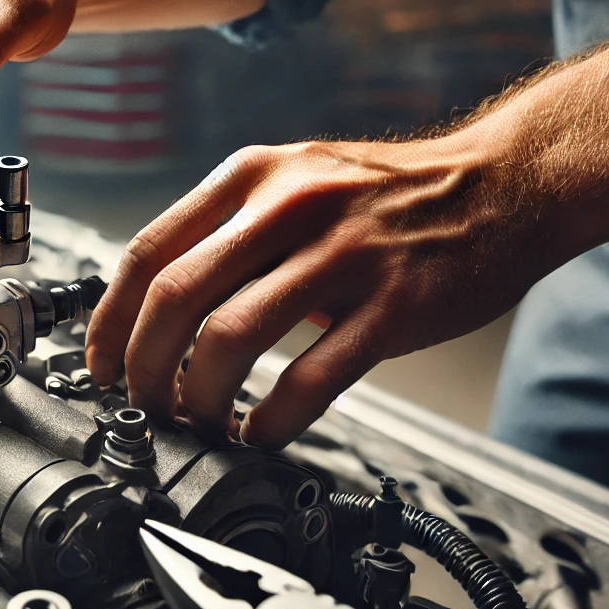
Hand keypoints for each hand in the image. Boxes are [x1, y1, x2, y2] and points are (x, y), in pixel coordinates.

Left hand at [85, 134, 559, 446]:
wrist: (506, 183)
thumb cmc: (393, 194)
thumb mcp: (296, 179)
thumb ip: (231, 229)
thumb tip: (158, 307)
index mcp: (252, 175)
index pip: (148, 252)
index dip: (110, 322)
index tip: (101, 367)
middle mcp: (289, 205)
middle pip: (175, 298)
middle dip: (144, 368)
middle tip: (144, 406)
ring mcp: (343, 254)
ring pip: (230, 339)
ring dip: (199, 398)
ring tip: (199, 422)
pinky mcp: (394, 304)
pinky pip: (311, 376)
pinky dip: (271, 418)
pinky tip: (261, 433)